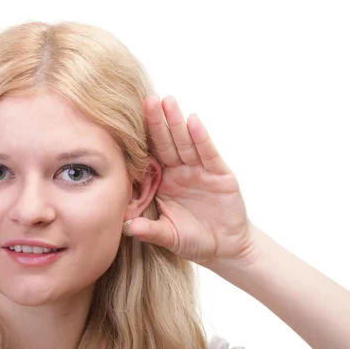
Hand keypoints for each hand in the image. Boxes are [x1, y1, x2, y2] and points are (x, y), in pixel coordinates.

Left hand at [128, 95, 254, 265]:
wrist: (225, 248)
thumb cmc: (194, 240)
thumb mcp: (169, 236)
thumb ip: (150, 231)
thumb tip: (127, 227)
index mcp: (163, 182)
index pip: (149, 156)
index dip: (139, 139)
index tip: (124, 120)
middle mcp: (179, 172)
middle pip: (165, 142)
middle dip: (156, 121)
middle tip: (146, 99)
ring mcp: (199, 171)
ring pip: (185, 142)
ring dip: (176, 122)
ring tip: (167, 102)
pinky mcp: (219, 174)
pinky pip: (208, 153)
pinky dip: (201, 138)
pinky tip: (193, 121)